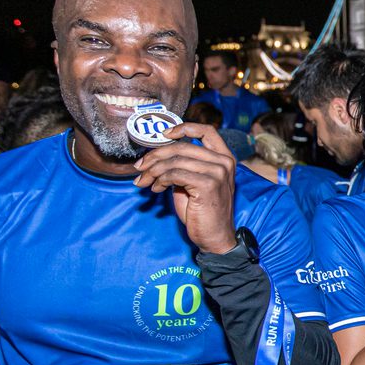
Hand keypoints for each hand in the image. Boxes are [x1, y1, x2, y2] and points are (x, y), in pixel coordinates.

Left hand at [132, 122, 238, 254]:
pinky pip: (174, 174)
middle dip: (155, 156)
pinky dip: (160, 180)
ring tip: (145, 182)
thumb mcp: (194, 182)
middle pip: (182, 146)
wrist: (214, 237)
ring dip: (153, 171)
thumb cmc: (202, 211)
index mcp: (224, 158)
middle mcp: (224, 162)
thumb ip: (184, 166)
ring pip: (175, 161)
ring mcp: (218, 173)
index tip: (165, 134)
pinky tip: (156, 189)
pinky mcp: (208, 185)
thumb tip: (156, 156)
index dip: (184, 128)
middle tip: (140, 167)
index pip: (207, 131)